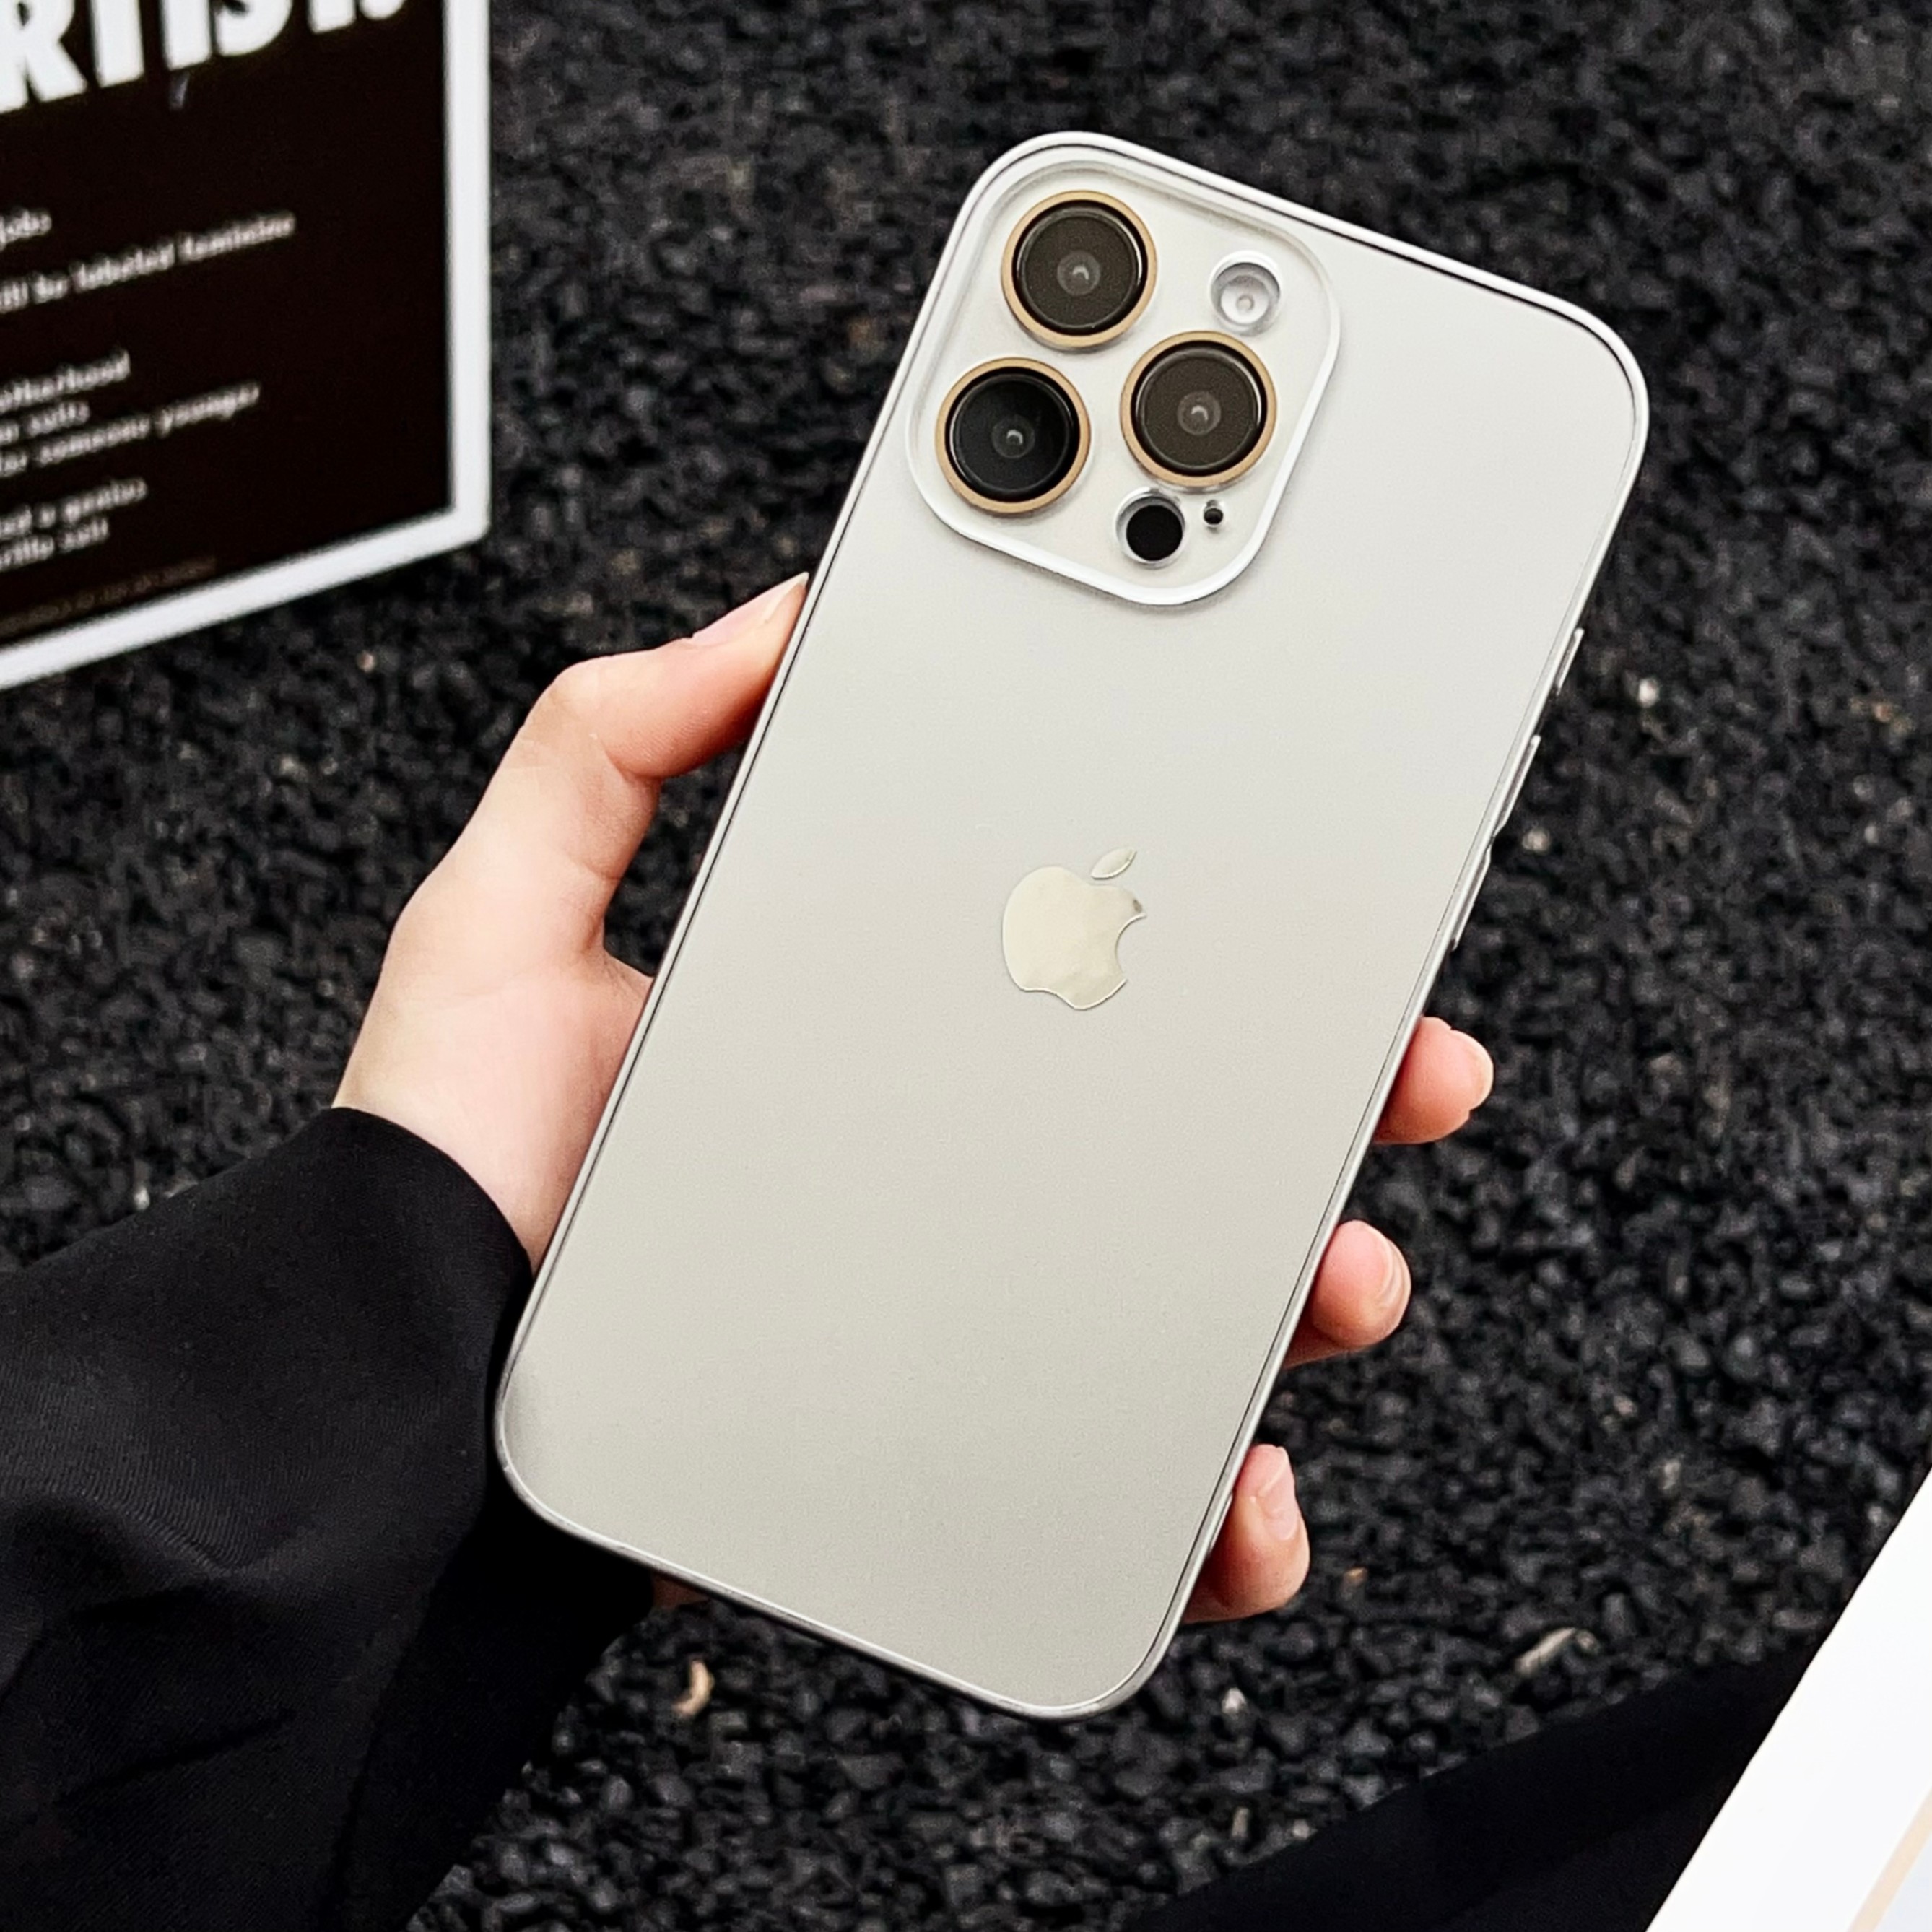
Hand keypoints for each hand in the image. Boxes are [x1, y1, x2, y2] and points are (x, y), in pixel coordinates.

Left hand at [336, 577, 1493, 1623]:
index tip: (1316, 893)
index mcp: (884, 1032)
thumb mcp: (506, 910)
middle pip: (1181, 1129)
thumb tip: (783, 616)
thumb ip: (618, 742)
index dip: (1217, 930)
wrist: (402, 1398)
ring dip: (1308, 1286)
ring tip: (1342, 1277)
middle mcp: (946, 1167)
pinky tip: (1234, 1498)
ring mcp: (961, 1313)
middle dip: (1326, 1098)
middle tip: (1406, 1068)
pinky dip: (1209, 1498)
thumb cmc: (450, 1163)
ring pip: (1192, 1300)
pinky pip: (1119, 1475)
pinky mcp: (949, 1451)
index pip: (1089, 963)